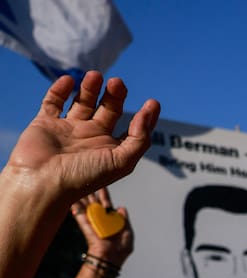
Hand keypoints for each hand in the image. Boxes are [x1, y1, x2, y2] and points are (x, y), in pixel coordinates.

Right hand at [5, 73, 157, 203]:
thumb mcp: (121, 162)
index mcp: (110, 149)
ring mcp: (68, 129)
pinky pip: (53, 102)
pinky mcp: (46, 122)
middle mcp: (91, 137)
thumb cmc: (84, 176)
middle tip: (117, 82)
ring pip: (82, 101)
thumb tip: (146, 115)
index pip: (132, 130)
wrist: (43, 181)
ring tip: (96, 76)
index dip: (144, 117)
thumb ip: (138, 139)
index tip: (153, 102)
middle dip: (114, 95)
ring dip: (90, 88)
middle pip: (108, 110)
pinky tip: (69, 80)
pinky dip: (60, 90)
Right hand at [69, 186, 132, 263]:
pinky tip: (72, 192)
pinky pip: (78, 210)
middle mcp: (99, 218)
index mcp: (110, 219)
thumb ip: (124, 219)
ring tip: (79, 180)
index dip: (104, 194)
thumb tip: (121, 208)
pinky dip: (75, 202)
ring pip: (85, 203)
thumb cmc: (120, 249)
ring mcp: (91, 219)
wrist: (110, 258)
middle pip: (94, 200)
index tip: (103, 184)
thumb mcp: (128, 232)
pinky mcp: (84, 223)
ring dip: (83, 193)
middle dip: (92, 190)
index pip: (106, 203)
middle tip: (89, 176)